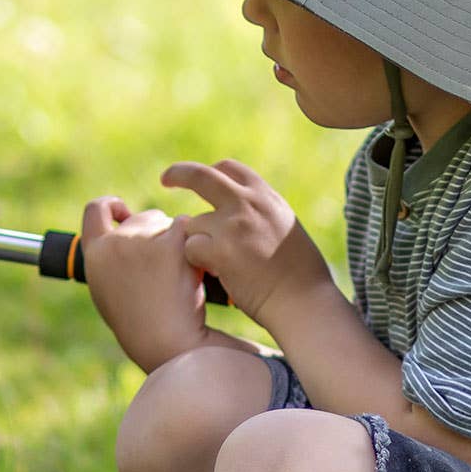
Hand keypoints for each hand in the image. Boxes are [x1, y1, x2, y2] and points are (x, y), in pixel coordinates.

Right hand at [78, 195, 207, 371]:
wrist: (168, 343)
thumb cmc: (143, 327)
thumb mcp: (110, 291)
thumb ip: (112, 258)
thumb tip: (126, 226)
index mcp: (95, 255)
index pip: (95, 210)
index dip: (111, 205)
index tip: (123, 210)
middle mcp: (115, 242)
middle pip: (144, 218)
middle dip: (160, 233)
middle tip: (171, 269)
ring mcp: (143, 240)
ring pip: (170, 223)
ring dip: (179, 242)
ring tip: (180, 280)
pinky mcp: (172, 242)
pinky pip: (189, 228)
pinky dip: (197, 244)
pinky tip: (195, 271)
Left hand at [159, 159, 331, 327]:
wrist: (304, 302)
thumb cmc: (300, 276)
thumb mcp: (286, 228)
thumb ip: (260, 212)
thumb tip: (237, 205)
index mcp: (266, 197)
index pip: (229, 169)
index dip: (210, 173)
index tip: (197, 178)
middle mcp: (248, 203)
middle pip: (200, 176)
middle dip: (179, 174)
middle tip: (166, 179)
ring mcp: (232, 225)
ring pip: (192, 224)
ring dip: (198, 244)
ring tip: (220, 266)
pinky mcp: (219, 250)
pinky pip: (190, 249)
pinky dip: (196, 264)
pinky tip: (216, 275)